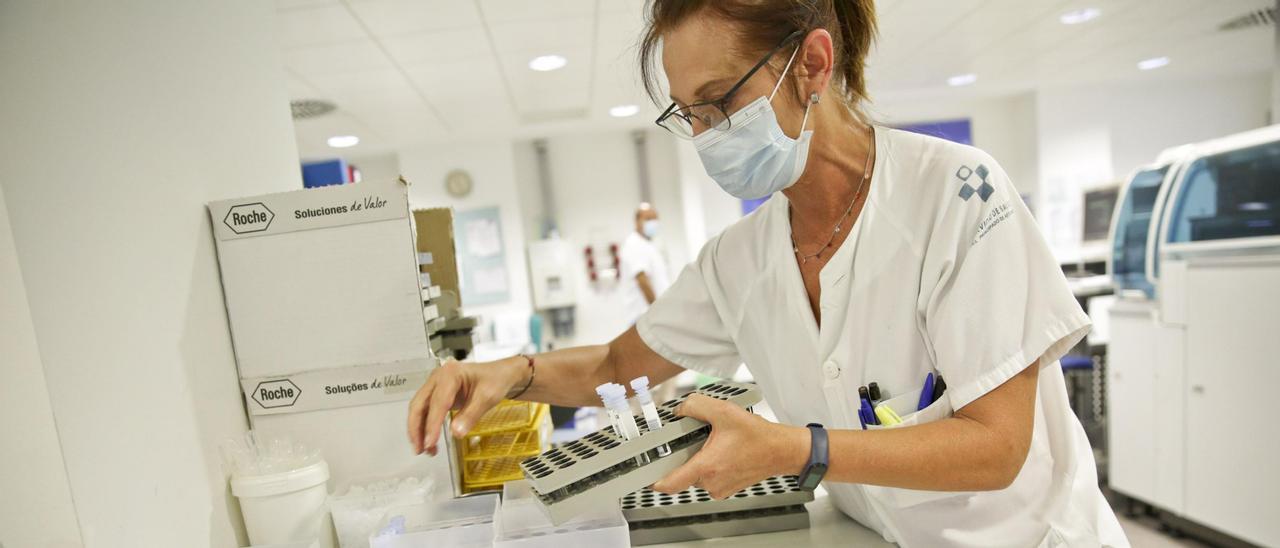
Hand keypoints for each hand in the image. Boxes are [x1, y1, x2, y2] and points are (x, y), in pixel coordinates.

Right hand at [406, 357, 527, 455]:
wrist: (501, 374)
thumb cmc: (495, 380)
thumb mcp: (488, 397)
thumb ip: (471, 415)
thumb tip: (456, 432)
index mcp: (450, 373)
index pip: (437, 402)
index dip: (432, 424)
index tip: (430, 442)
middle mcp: (438, 377)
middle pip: (419, 404)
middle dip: (417, 429)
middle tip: (421, 449)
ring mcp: (436, 385)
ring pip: (419, 409)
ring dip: (419, 430)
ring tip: (425, 449)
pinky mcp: (437, 394)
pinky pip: (426, 411)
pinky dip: (425, 426)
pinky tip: (430, 440)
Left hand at [652, 394, 808, 498]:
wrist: (781, 451)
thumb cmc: (758, 437)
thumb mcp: (724, 411)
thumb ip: (696, 405)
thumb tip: (681, 409)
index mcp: (706, 467)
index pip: (669, 484)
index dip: (654, 481)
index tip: (645, 475)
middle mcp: (711, 482)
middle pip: (682, 473)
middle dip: (684, 456)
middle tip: (693, 440)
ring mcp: (720, 488)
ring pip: (696, 475)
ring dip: (699, 460)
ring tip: (712, 443)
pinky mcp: (727, 488)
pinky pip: (709, 478)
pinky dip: (710, 465)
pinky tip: (721, 450)